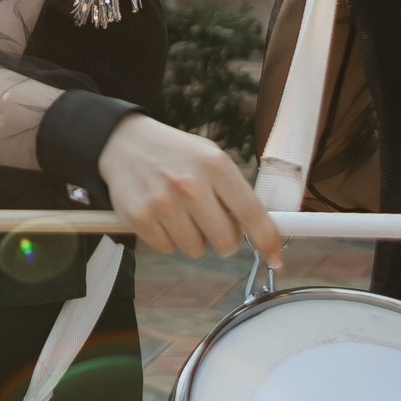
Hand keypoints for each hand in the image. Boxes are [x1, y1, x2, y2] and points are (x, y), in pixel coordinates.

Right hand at [98, 116, 283, 267]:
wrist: (125, 143)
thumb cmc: (177, 155)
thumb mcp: (211, 159)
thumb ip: (234, 192)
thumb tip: (260, 232)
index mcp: (215, 165)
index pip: (251, 213)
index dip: (267, 240)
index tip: (275, 258)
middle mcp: (190, 185)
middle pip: (224, 241)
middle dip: (224, 241)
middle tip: (214, 227)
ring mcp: (163, 203)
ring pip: (195, 249)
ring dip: (193, 239)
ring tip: (181, 214)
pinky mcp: (139, 218)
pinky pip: (167, 249)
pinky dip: (168, 239)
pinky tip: (160, 216)